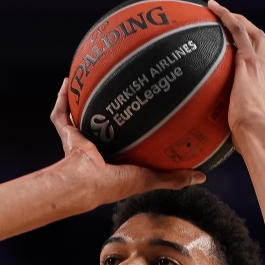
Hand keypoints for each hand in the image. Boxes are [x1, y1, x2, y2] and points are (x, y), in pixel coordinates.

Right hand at [49, 78, 204, 207]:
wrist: (85, 182)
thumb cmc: (114, 185)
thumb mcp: (149, 178)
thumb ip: (174, 178)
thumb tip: (202, 176)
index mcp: (115, 159)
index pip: (126, 141)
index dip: (133, 129)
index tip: (145, 113)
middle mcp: (97, 148)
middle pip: (103, 123)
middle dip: (109, 109)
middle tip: (121, 89)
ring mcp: (80, 140)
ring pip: (80, 116)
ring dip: (83, 99)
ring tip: (90, 78)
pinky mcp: (67, 134)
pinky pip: (61, 113)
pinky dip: (62, 97)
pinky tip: (68, 81)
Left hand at [207, 0, 264, 152]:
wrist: (258, 135)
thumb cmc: (249, 141)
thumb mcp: (242, 131)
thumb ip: (233, 126)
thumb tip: (215, 140)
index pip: (263, 66)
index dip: (253, 57)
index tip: (239, 55)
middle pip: (262, 44)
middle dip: (249, 32)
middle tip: (230, 26)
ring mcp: (262, 65)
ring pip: (254, 33)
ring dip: (238, 21)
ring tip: (220, 13)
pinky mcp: (249, 61)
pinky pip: (239, 30)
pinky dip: (228, 17)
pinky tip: (214, 8)